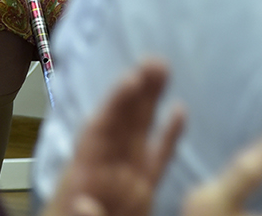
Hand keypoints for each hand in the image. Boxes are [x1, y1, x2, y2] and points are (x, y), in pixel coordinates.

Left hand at [43, 60, 184, 215]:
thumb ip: (81, 215)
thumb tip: (81, 202)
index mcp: (85, 177)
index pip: (101, 133)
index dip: (115, 105)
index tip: (131, 80)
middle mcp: (106, 169)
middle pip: (122, 122)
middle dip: (138, 91)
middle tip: (156, 60)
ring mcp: (126, 178)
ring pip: (141, 132)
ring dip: (152, 101)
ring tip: (164, 68)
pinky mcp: (142, 192)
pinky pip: (157, 158)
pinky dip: (168, 135)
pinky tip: (180, 110)